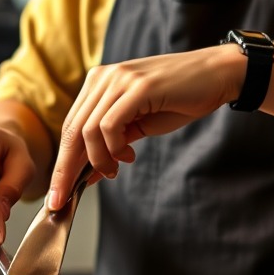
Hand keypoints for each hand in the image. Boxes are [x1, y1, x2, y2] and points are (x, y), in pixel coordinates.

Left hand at [47, 45, 242, 208]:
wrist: (215, 76)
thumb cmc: (179, 99)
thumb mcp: (138, 125)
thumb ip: (111, 144)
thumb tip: (87, 174)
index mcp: (99, 82)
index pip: (70, 126)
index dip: (62, 162)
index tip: (58, 192)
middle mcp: (104, 77)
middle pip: (72, 129)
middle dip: (66, 169)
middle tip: (64, 198)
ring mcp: (120, 79)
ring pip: (87, 130)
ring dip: (99, 160)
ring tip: (115, 170)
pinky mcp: (137, 87)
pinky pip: (109, 125)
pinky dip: (114, 148)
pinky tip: (129, 155)